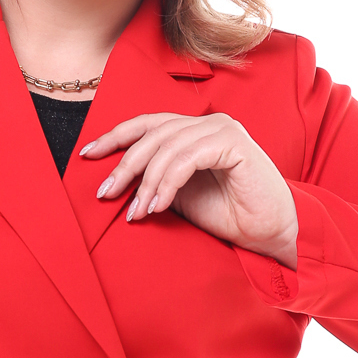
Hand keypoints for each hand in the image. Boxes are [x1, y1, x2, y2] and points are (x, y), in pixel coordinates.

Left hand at [80, 112, 298, 268]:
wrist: (269, 233)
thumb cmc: (228, 215)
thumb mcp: (179, 195)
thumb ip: (154, 180)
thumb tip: (114, 181)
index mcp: (193, 130)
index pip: (147, 124)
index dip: (115, 137)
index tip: (87, 155)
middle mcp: (207, 123)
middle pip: (152, 134)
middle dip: (124, 165)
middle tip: (105, 194)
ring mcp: (222, 129)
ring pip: (167, 147)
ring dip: (146, 183)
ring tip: (136, 213)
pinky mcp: (233, 143)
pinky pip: (187, 158)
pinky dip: (167, 183)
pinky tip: (157, 207)